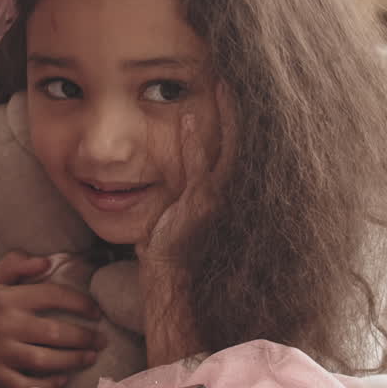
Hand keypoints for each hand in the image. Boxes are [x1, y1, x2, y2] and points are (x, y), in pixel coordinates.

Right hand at [0, 251, 107, 387]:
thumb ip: (18, 264)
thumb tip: (47, 261)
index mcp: (8, 299)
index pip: (52, 296)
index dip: (79, 302)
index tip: (95, 311)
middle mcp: (6, 325)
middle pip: (54, 332)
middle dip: (84, 337)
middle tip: (100, 339)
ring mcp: (1, 353)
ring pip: (45, 359)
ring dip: (73, 359)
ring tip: (90, 356)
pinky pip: (27, 383)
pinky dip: (48, 383)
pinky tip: (63, 378)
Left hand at [140, 84, 235, 365]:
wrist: (179, 310)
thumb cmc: (172, 282)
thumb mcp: (167, 244)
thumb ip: (167, 222)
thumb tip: (150, 217)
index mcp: (217, 205)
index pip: (227, 156)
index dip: (229, 126)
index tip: (228, 94)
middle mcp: (221, 202)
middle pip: (233, 146)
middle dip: (236, 113)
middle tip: (236, 77)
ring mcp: (210, 204)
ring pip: (221, 151)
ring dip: (222, 116)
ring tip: (222, 82)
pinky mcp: (196, 208)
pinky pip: (197, 166)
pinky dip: (192, 139)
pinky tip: (189, 114)